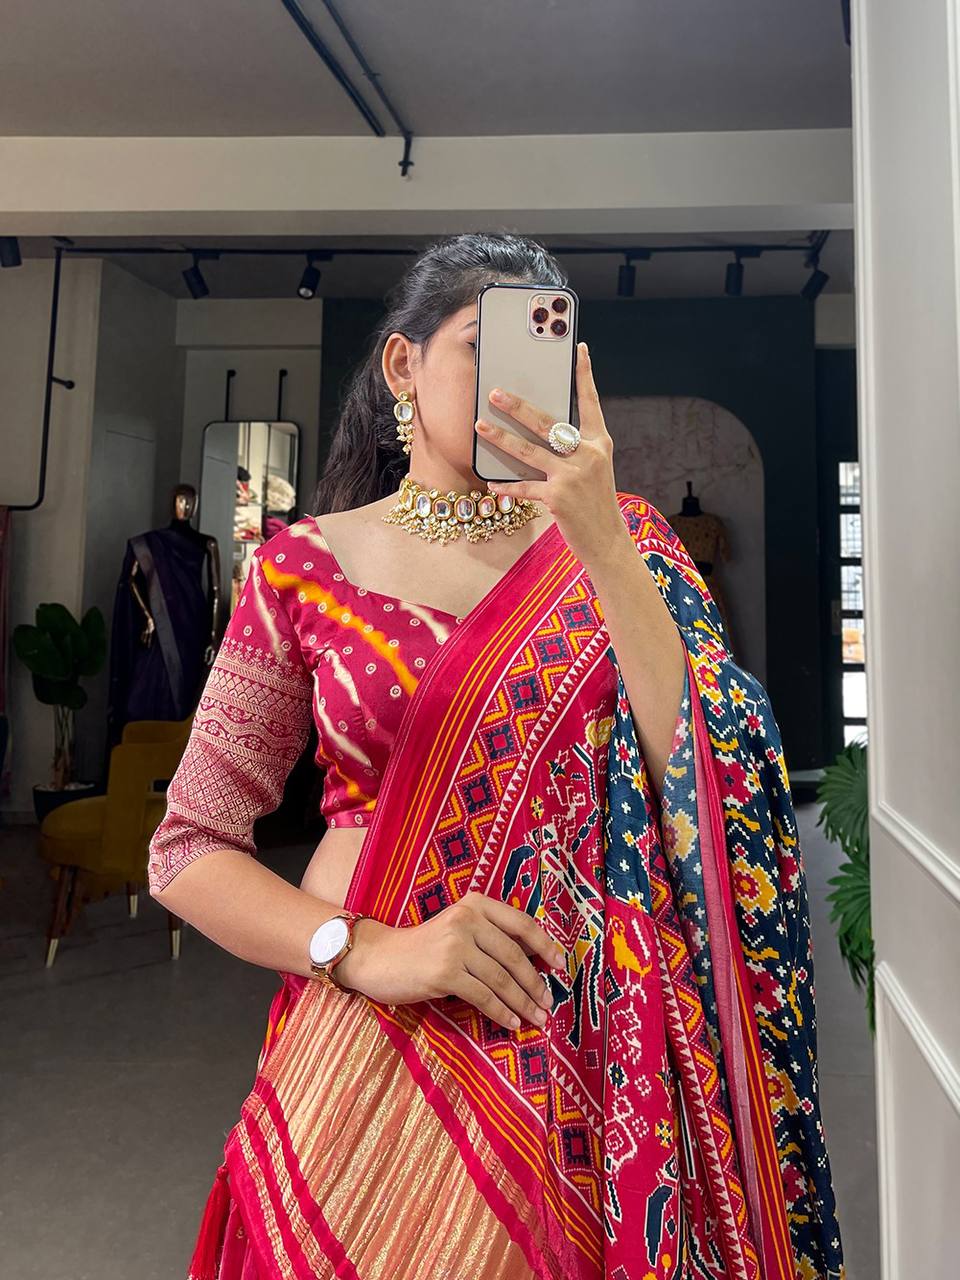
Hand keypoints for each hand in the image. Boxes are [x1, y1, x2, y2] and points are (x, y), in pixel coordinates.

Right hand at [334, 891, 565, 1031]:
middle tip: (549, 1003)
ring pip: (501, 979)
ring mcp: (455, 945)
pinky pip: (483, 996)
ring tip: (537, 1018)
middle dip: (536, 983)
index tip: (560, 965)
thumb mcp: (457, 929)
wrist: (378, 958)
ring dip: (523, 1003)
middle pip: (514, 956)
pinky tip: (512, 1023)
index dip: (545, 946)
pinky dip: (502, 1012)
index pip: (521, 923)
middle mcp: (467, 919)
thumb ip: (489, 937)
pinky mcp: (444, 972)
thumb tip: (534, 963)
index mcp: (474, 904)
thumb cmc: (422, 947)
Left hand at [474, 341, 629, 567]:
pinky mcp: (557, 497)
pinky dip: (506, 486)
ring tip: (480, 426)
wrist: (607, 540)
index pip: (590, 402)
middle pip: (547, 423)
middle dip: (518, 406)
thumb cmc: (595, 502)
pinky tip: (491, 482)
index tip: (579, 349)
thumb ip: (575, 448)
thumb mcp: (594, 469)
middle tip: (495, 393)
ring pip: (529, 451)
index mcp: (599, 443)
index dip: (584, 375)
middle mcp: (587, 455)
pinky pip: (524, 486)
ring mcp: (572, 476)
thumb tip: (543, 431)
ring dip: (500, 438)